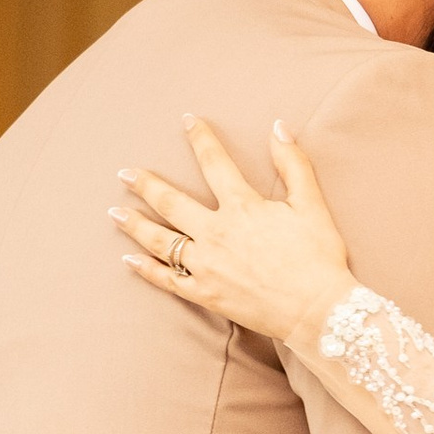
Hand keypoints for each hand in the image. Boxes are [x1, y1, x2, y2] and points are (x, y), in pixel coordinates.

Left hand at [114, 114, 355, 356]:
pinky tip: (129, 260)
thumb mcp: (312, 205)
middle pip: (170, 202)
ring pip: (159, 241)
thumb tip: (279, 127)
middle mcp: (216, 233)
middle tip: (124, 173)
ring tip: (115, 213)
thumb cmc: (319, 259)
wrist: (318, 311)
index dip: (200, 138)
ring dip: (134, 224)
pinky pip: (167, 280)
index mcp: (242, 207)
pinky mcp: (205, 294)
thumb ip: (293, 164)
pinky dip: (146, 270)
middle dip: (144, 184)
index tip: (186, 121)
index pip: (214, 162)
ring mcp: (206, 266)